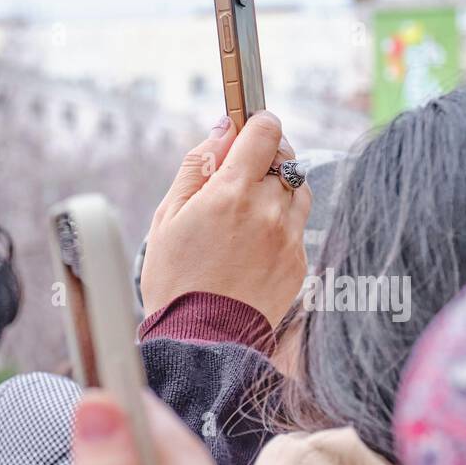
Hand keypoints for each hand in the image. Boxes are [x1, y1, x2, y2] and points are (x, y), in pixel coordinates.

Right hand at [141, 110, 309, 327]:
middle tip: (235, 184)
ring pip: (297, 189)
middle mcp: (267, 209)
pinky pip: (296, 226)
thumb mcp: (167, 218)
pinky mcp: (298, 261)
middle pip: (283, 158)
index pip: (265, 130)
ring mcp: (287, 236)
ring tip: (246, 217)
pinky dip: (279, 225)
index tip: (245, 133)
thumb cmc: (175, 280)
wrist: (201, 339)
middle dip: (262, 162)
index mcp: (231, 192)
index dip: (255, 125)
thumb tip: (223, 128)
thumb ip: (196, 166)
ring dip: (277, 191)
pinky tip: (251, 247)